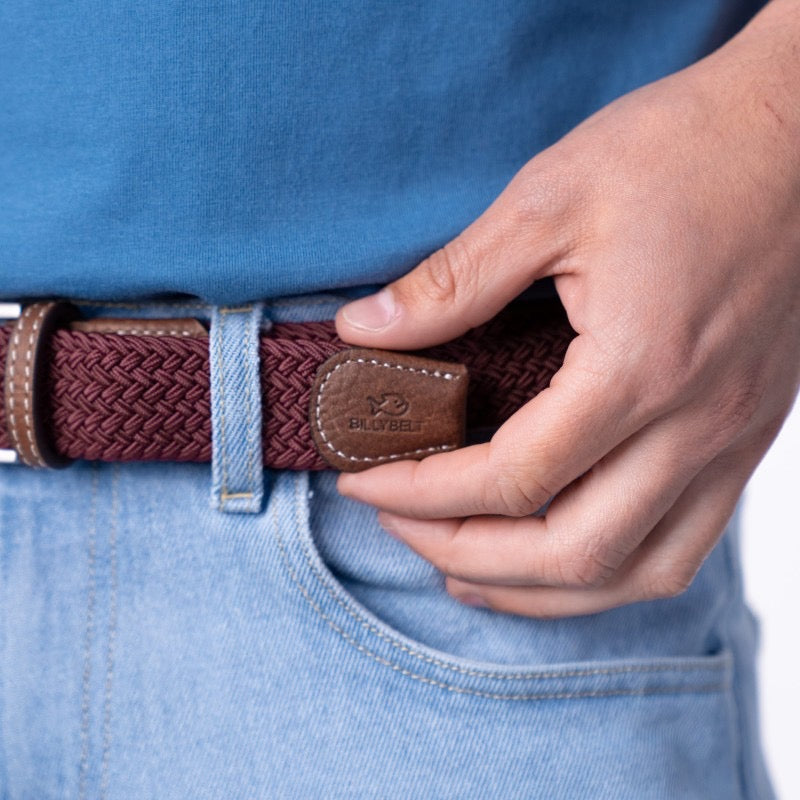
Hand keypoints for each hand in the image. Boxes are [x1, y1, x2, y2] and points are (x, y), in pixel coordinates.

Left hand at [333, 3, 799, 617]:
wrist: (795, 134)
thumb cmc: (680, 153)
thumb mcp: (547, 199)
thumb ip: (451, 280)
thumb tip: (363, 331)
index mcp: (639, 368)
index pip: (512, 477)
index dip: (422, 491)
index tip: (364, 479)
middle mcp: (695, 424)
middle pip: (570, 551)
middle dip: (464, 553)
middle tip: (396, 523)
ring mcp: (730, 441)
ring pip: (633, 574)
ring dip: (537, 590)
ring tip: (463, 572)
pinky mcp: (744, 437)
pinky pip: (683, 549)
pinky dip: (608, 576)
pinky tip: (558, 558)